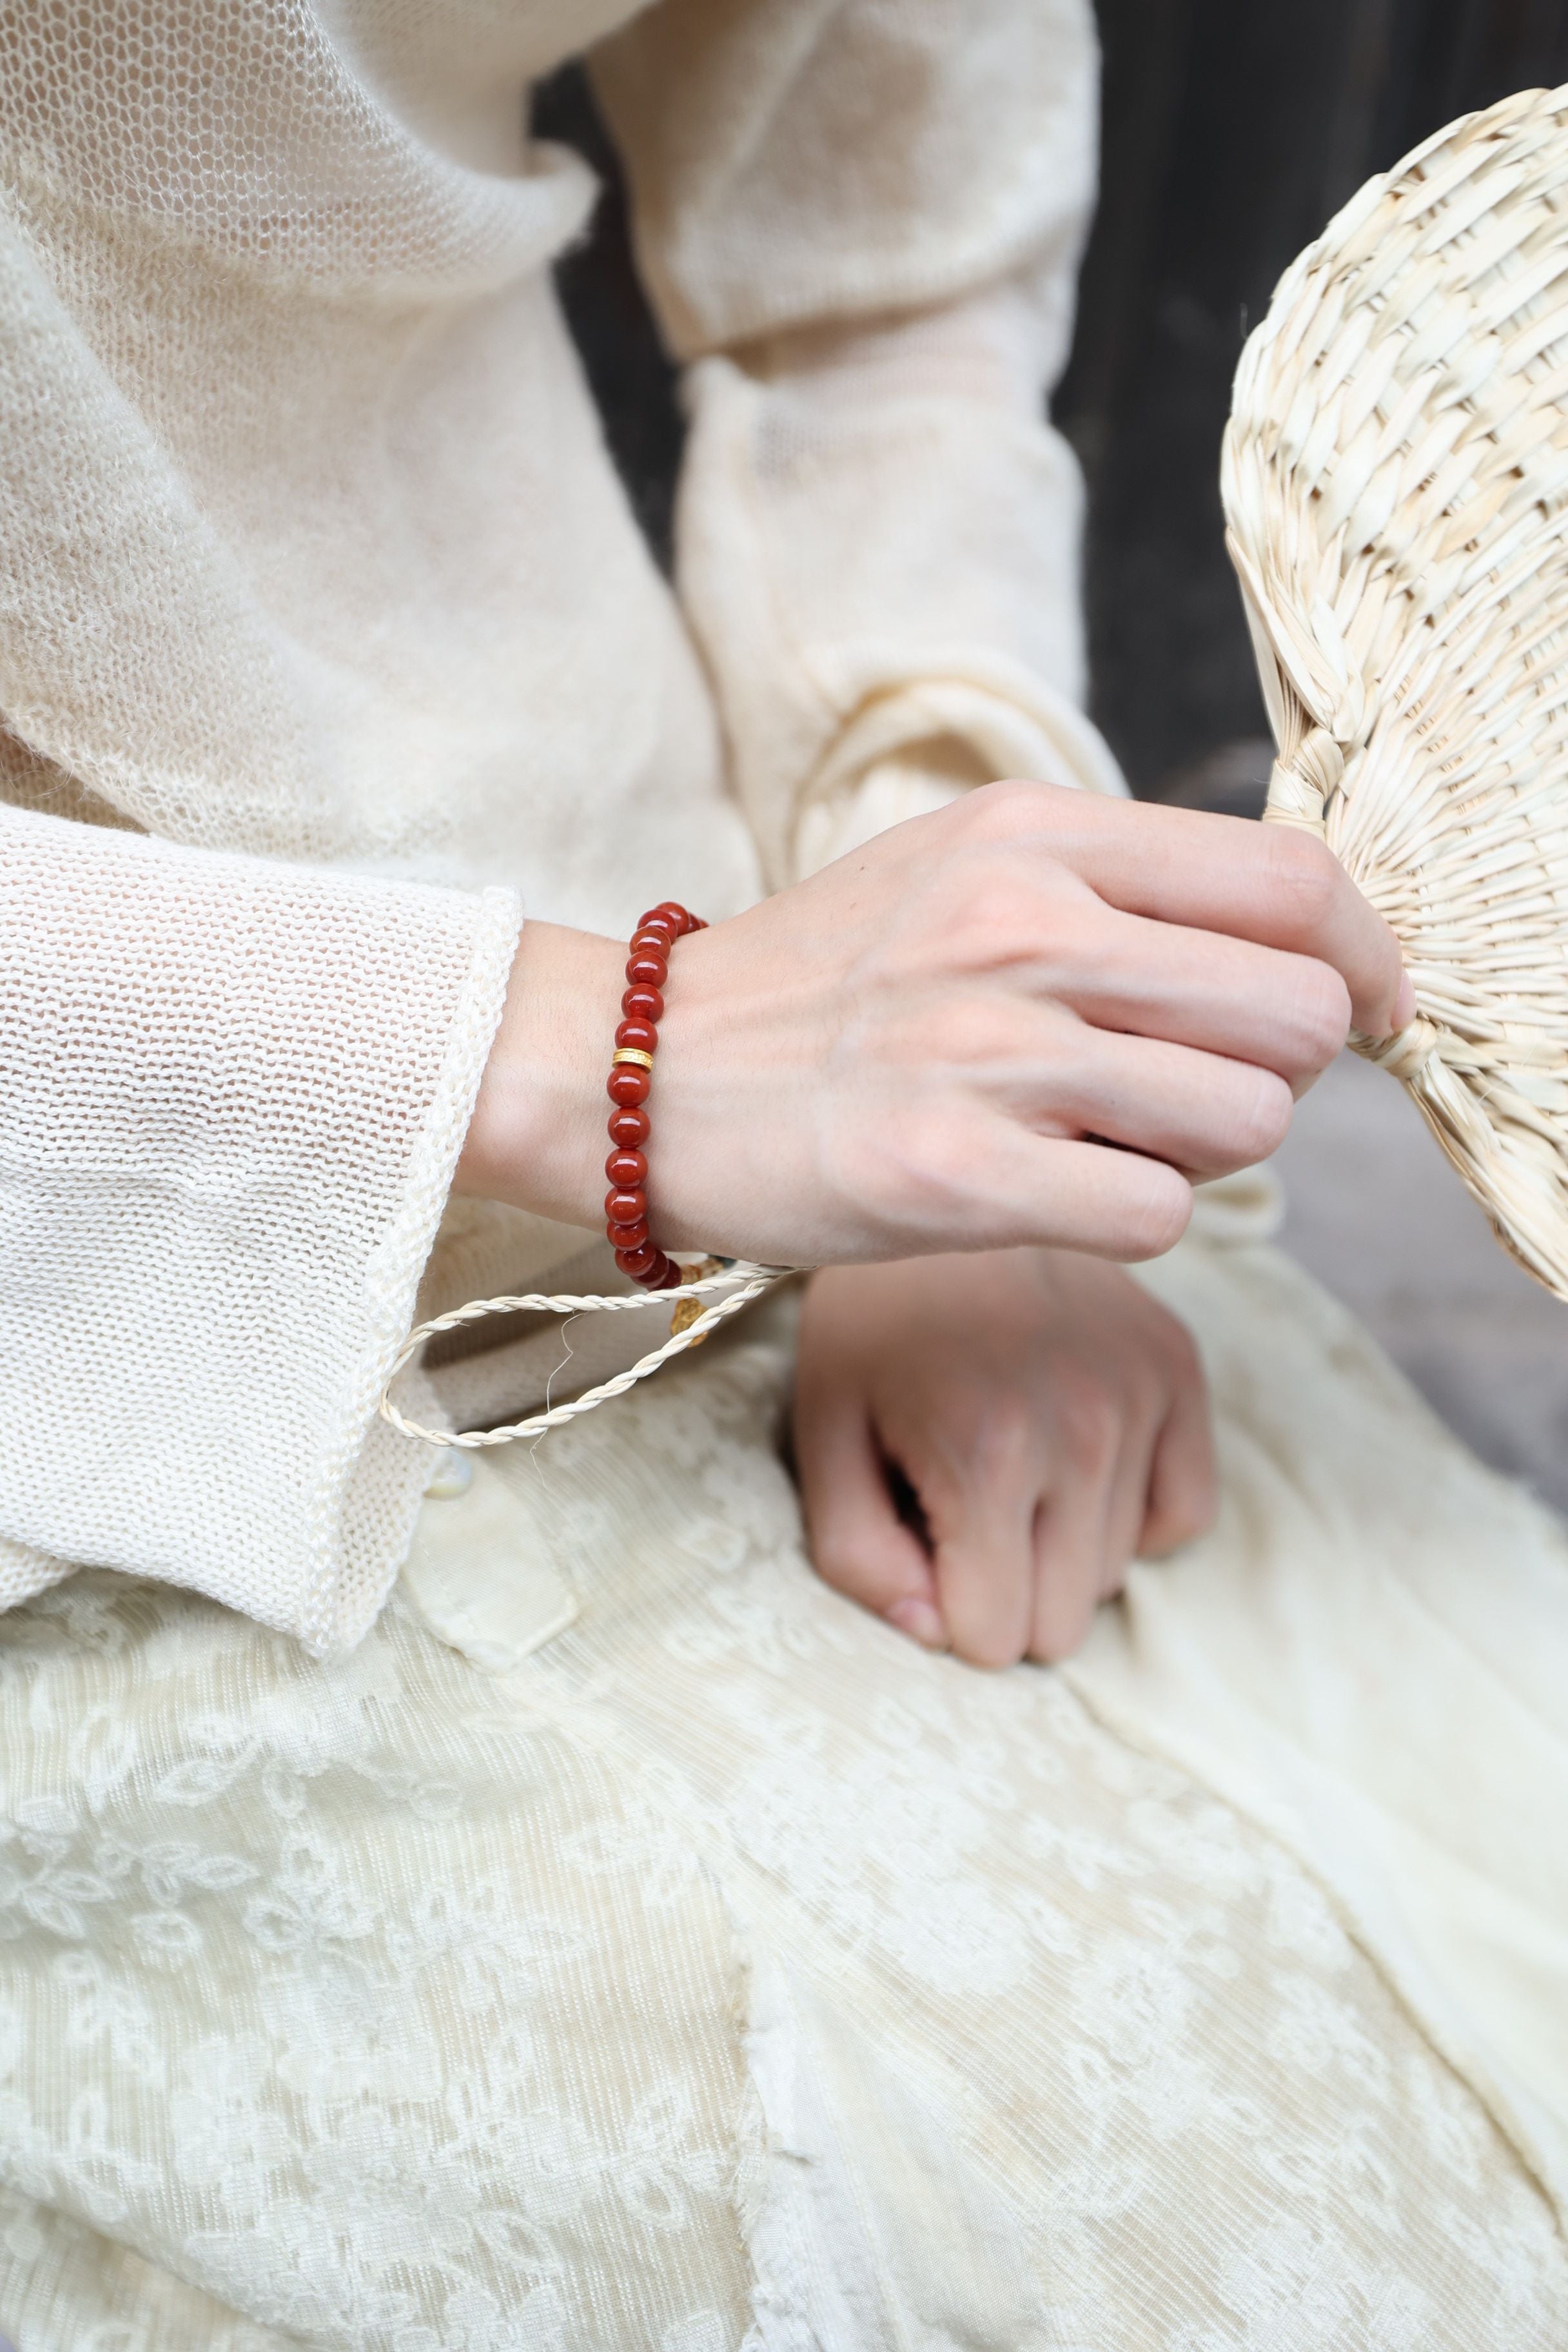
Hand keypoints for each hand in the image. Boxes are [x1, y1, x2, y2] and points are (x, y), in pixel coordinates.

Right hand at [457, 780, 1409, 1265]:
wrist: (642, 1074)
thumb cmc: (824, 983)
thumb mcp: (965, 869)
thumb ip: (1121, 885)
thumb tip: (1303, 944)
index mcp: (1037, 834)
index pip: (1296, 880)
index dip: (1368, 956)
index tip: (1366, 1009)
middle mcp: (1023, 928)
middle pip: (1299, 1010)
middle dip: (1280, 1067)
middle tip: (1198, 1082)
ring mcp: (990, 1055)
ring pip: (1246, 1120)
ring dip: (1202, 1148)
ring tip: (1104, 1135)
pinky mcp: (956, 1178)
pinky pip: (1161, 1215)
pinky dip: (1133, 1217)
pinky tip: (1054, 1191)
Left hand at [792, 1249, 1215, 1665]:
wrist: (937, 1180)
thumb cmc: (867, 1323)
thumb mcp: (820, 1434)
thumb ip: (857, 1555)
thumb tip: (936, 1630)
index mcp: (984, 1452)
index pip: (994, 1637)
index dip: (946, 1608)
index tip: (920, 1539)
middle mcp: (1082, 1429)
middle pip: (1061, 1623)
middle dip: (1001, 1589)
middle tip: (957, 1501)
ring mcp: (1142, 1396)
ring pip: (1117, 1575)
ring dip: (1057, 1546)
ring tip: (1006, 1455)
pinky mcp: (1180, 1368)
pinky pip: (1183, 1514)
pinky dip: (1129, 1512)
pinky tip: (1072, 1460)